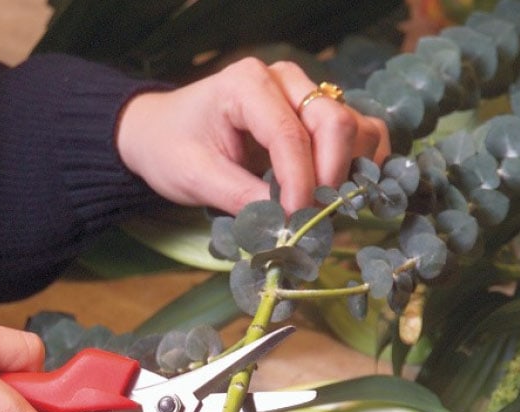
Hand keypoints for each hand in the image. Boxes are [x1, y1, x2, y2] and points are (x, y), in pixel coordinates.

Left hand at [116, 57, 390, 213]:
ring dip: (348, 173)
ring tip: (322, 209)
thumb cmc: (170, 148)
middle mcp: (284, 80)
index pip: (290, 135)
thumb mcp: (193, 177)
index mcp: (247, 84)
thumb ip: (240, 198)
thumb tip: (286, 225)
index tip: (296, 224)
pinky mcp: (317, 115)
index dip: (300, 184)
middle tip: (313, 221)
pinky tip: (339, 195)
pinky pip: (359, 135)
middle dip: (330, 178)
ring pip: (355, 128)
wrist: (161, 133)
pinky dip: (358, 166)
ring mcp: (305, 94)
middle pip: (334, 123)